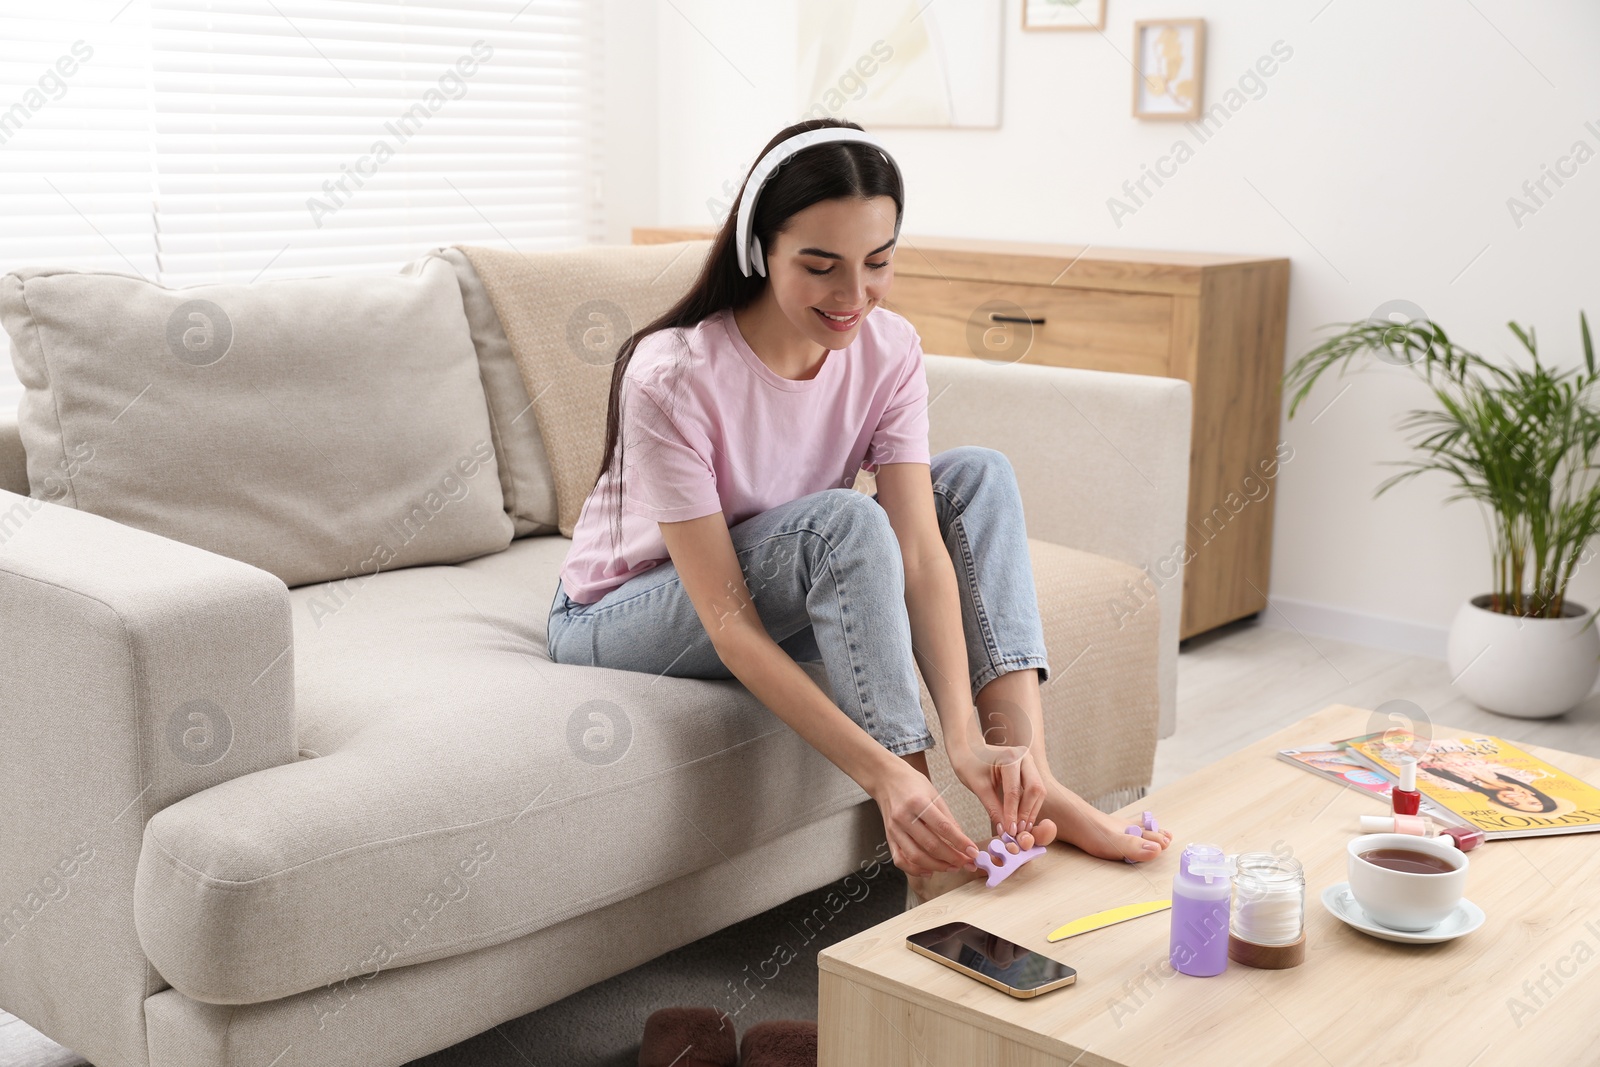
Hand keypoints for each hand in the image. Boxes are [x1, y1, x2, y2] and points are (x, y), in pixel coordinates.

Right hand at [869, 761, 980, 876]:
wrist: (886, 779)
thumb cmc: (912, 784)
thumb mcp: (934, 794)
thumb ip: (947, 818)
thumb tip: (962, 841)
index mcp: (917, 802)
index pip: (943, 827)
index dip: (960, 842)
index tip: (973, 852)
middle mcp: (904, 817)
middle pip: (930, 845)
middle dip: (952, 858)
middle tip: (967, 864)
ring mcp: (894, 829)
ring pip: (916, 856)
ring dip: (937, 866)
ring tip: (953, 867)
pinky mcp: (889, 838)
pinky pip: (900, 860)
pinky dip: (915, 870)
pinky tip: (929, 871)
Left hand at [948, 738, 1047, 839]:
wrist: (968, 749)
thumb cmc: (969, 764)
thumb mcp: (979, 788)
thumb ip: (994, 809)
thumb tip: (1005, 831)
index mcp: (1010, 757)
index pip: (1014, 791)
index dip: (1013, 814)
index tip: (1010, 832)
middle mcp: (1025, 756)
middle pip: (1035, 789)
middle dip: (1027, 813)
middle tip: (1019, 832)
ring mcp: (1030, 761)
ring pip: (1039, 791)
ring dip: (1031, 811)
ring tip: (1021, 829)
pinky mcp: (1031, 768)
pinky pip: (1035, 789)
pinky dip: (1030, 805)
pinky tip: (1023, 819)